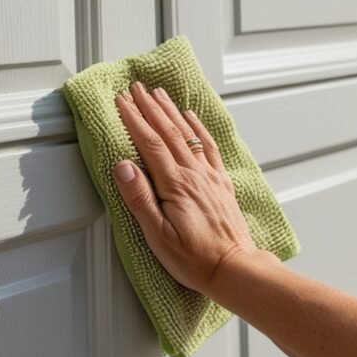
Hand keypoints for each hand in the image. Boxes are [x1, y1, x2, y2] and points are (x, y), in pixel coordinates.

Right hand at [112, 81, 265, 294]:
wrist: (235, 269)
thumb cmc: (194, 258)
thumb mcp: (157, 236)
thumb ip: (139, 198)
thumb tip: (122, 166)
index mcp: (175, 184)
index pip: (149, 142)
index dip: (133, 118)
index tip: (121, 100)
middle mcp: (193, 173)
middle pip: (167, 130)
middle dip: (149, 106)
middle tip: (135, 87)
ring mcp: (209, 176)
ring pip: (187, 133)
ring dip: (170, 110)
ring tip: (158, 93)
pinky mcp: (221, 182)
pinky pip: (209, 146)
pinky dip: (198, 127)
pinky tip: (191, 117)